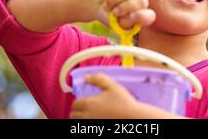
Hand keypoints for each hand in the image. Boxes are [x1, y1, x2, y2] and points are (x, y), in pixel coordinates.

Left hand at [70, 73, 185, 118]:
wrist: (134, 118)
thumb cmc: (124, 102)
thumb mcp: (112, 86)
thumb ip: (98, 79)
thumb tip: (86, 77)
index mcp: (88, 104)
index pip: (75, 104)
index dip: (79, 101)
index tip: (86, 100)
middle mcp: (87, 116)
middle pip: (73, 115)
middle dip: (77, 110)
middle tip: (86, 108)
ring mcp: (92, 124)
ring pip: (79, 122)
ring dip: (81, 118)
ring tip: (90, 114)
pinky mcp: (97, 129)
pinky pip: (86, 127)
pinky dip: (88, 123)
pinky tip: (96, 119)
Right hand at [88, 0, 155, 29]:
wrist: (93, 4)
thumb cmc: (106, 16)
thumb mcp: (114, 24)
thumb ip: (125, 23)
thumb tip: (133, 16)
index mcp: (140, 14)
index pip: (149, 16)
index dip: (142, 16)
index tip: (131, 17)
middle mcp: (139, 0)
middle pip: (142, 1)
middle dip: (126, 7)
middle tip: (114, 12)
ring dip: (114, 1)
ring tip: (106, 5)